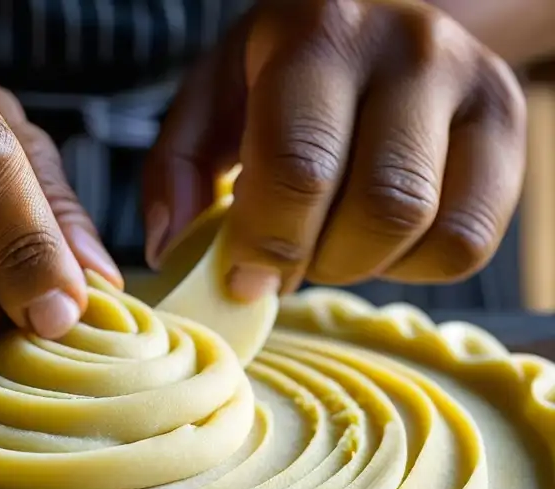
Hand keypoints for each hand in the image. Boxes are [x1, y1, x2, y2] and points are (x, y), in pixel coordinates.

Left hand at [143, 0, 526, 299]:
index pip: (301, 165)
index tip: (243, 276)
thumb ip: (177, 166)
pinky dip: (412, 266)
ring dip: (360, 263)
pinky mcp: (509, 131)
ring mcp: (472, 87)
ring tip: (326, 242)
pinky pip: (467, 243)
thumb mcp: (212, 99)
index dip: (267, 242)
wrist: (379, 22)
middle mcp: (410, 50)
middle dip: (317, 260)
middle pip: (378, 206)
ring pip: (424, 227)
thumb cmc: (281, 75)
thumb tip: (169, 244)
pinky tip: (377, 238)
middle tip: (283, 259)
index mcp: (319, 36)